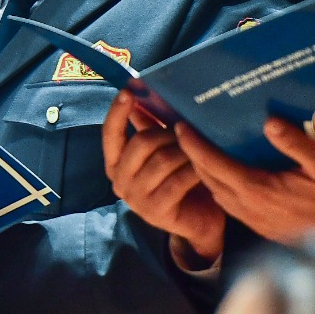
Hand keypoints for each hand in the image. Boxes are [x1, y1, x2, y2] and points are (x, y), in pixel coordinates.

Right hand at [102, 91, 224, 265]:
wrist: (199, 221)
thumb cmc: (181, 180)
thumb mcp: (163, 152)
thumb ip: (149, 129)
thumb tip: (143, 95)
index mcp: (115, 165)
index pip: (110, 134)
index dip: (117, 112)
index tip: (128, 91)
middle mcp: (119, 182)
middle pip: (141, 144)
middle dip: (169, 134)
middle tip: (189, 132)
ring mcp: (135, 199)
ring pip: (161, 161)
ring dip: (186, 152)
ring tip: (201, 148)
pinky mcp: (155, 212)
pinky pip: (177, 181)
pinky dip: (194, 170)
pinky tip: (205, 168)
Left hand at [176, 117, 314, 242]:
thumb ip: (297, 144)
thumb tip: (268, 122)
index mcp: (256, 189)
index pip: (213, 164)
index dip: (193, 145)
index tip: (180, 126)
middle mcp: (244, 205)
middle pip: (206, 176)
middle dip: (191, 154)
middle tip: (184, 131)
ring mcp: (248, 217)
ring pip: (213, 190)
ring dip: (201, 169)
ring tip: (197, 147)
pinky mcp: (254, 223)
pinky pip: (224, 200)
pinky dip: (215, 182)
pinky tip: (220, 170)